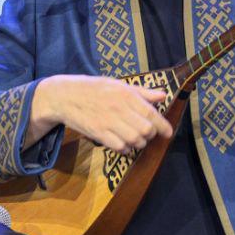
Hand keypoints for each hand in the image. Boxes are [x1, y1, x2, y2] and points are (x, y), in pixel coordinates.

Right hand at [27, 75, 171, 155]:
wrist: (65, 95)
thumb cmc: (94, 89)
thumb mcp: (118, 84)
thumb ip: (142, 92)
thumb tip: (162, 95)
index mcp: (126, 94)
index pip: (151, 113)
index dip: (163, 126)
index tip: (168, 133)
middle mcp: (119, 108)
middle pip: (145, 130)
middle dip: (149, 135)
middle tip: (146, 134)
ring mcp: (108, 121)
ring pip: (134, 140)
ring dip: (138, 143)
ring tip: (134, 139)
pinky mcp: (97, 132)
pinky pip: (119, 146)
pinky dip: (125, 149)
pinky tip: (122, 144)